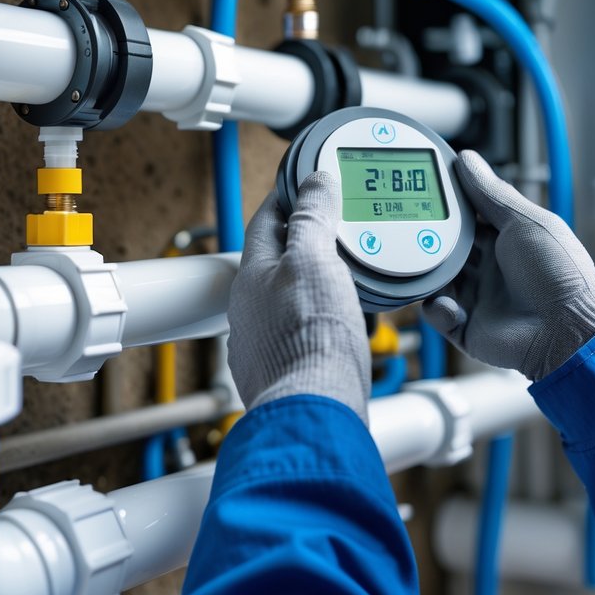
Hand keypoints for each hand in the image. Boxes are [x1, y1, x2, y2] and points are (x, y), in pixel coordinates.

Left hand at [226, 172, 370, 421]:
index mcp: (253, 276)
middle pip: (276, 261)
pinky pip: (300, 331)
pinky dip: (318, 319)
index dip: (288, 198)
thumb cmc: (311, 340)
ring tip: (343, 276)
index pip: (266, 221)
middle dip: (303, 243)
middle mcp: (250, 310)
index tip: (307, 185)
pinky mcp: (285, 370)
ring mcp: (264, 343)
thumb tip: (314, 184)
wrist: (316, 410)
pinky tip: (339, 323)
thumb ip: (312, 220)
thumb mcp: (315, 261)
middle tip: (334, 228)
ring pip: (287, 299)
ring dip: (311, 283)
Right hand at [423, 151, 594, 380]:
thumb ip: (492, 193)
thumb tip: (467, 160)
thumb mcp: (525, 222)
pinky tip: (451, 306)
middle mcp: (493, 270)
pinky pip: (440, 317)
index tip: (425, 192)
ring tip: (428, 270)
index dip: (448, 208)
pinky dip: (438, 309)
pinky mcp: (469, 329)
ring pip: (439, 282)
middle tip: (410, 231)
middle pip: (449, 251)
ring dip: (431, 276)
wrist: (566, 332)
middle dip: (430, 243)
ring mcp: (480, 300)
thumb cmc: (558, 274)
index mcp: (508, 242)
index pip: (469, 219)